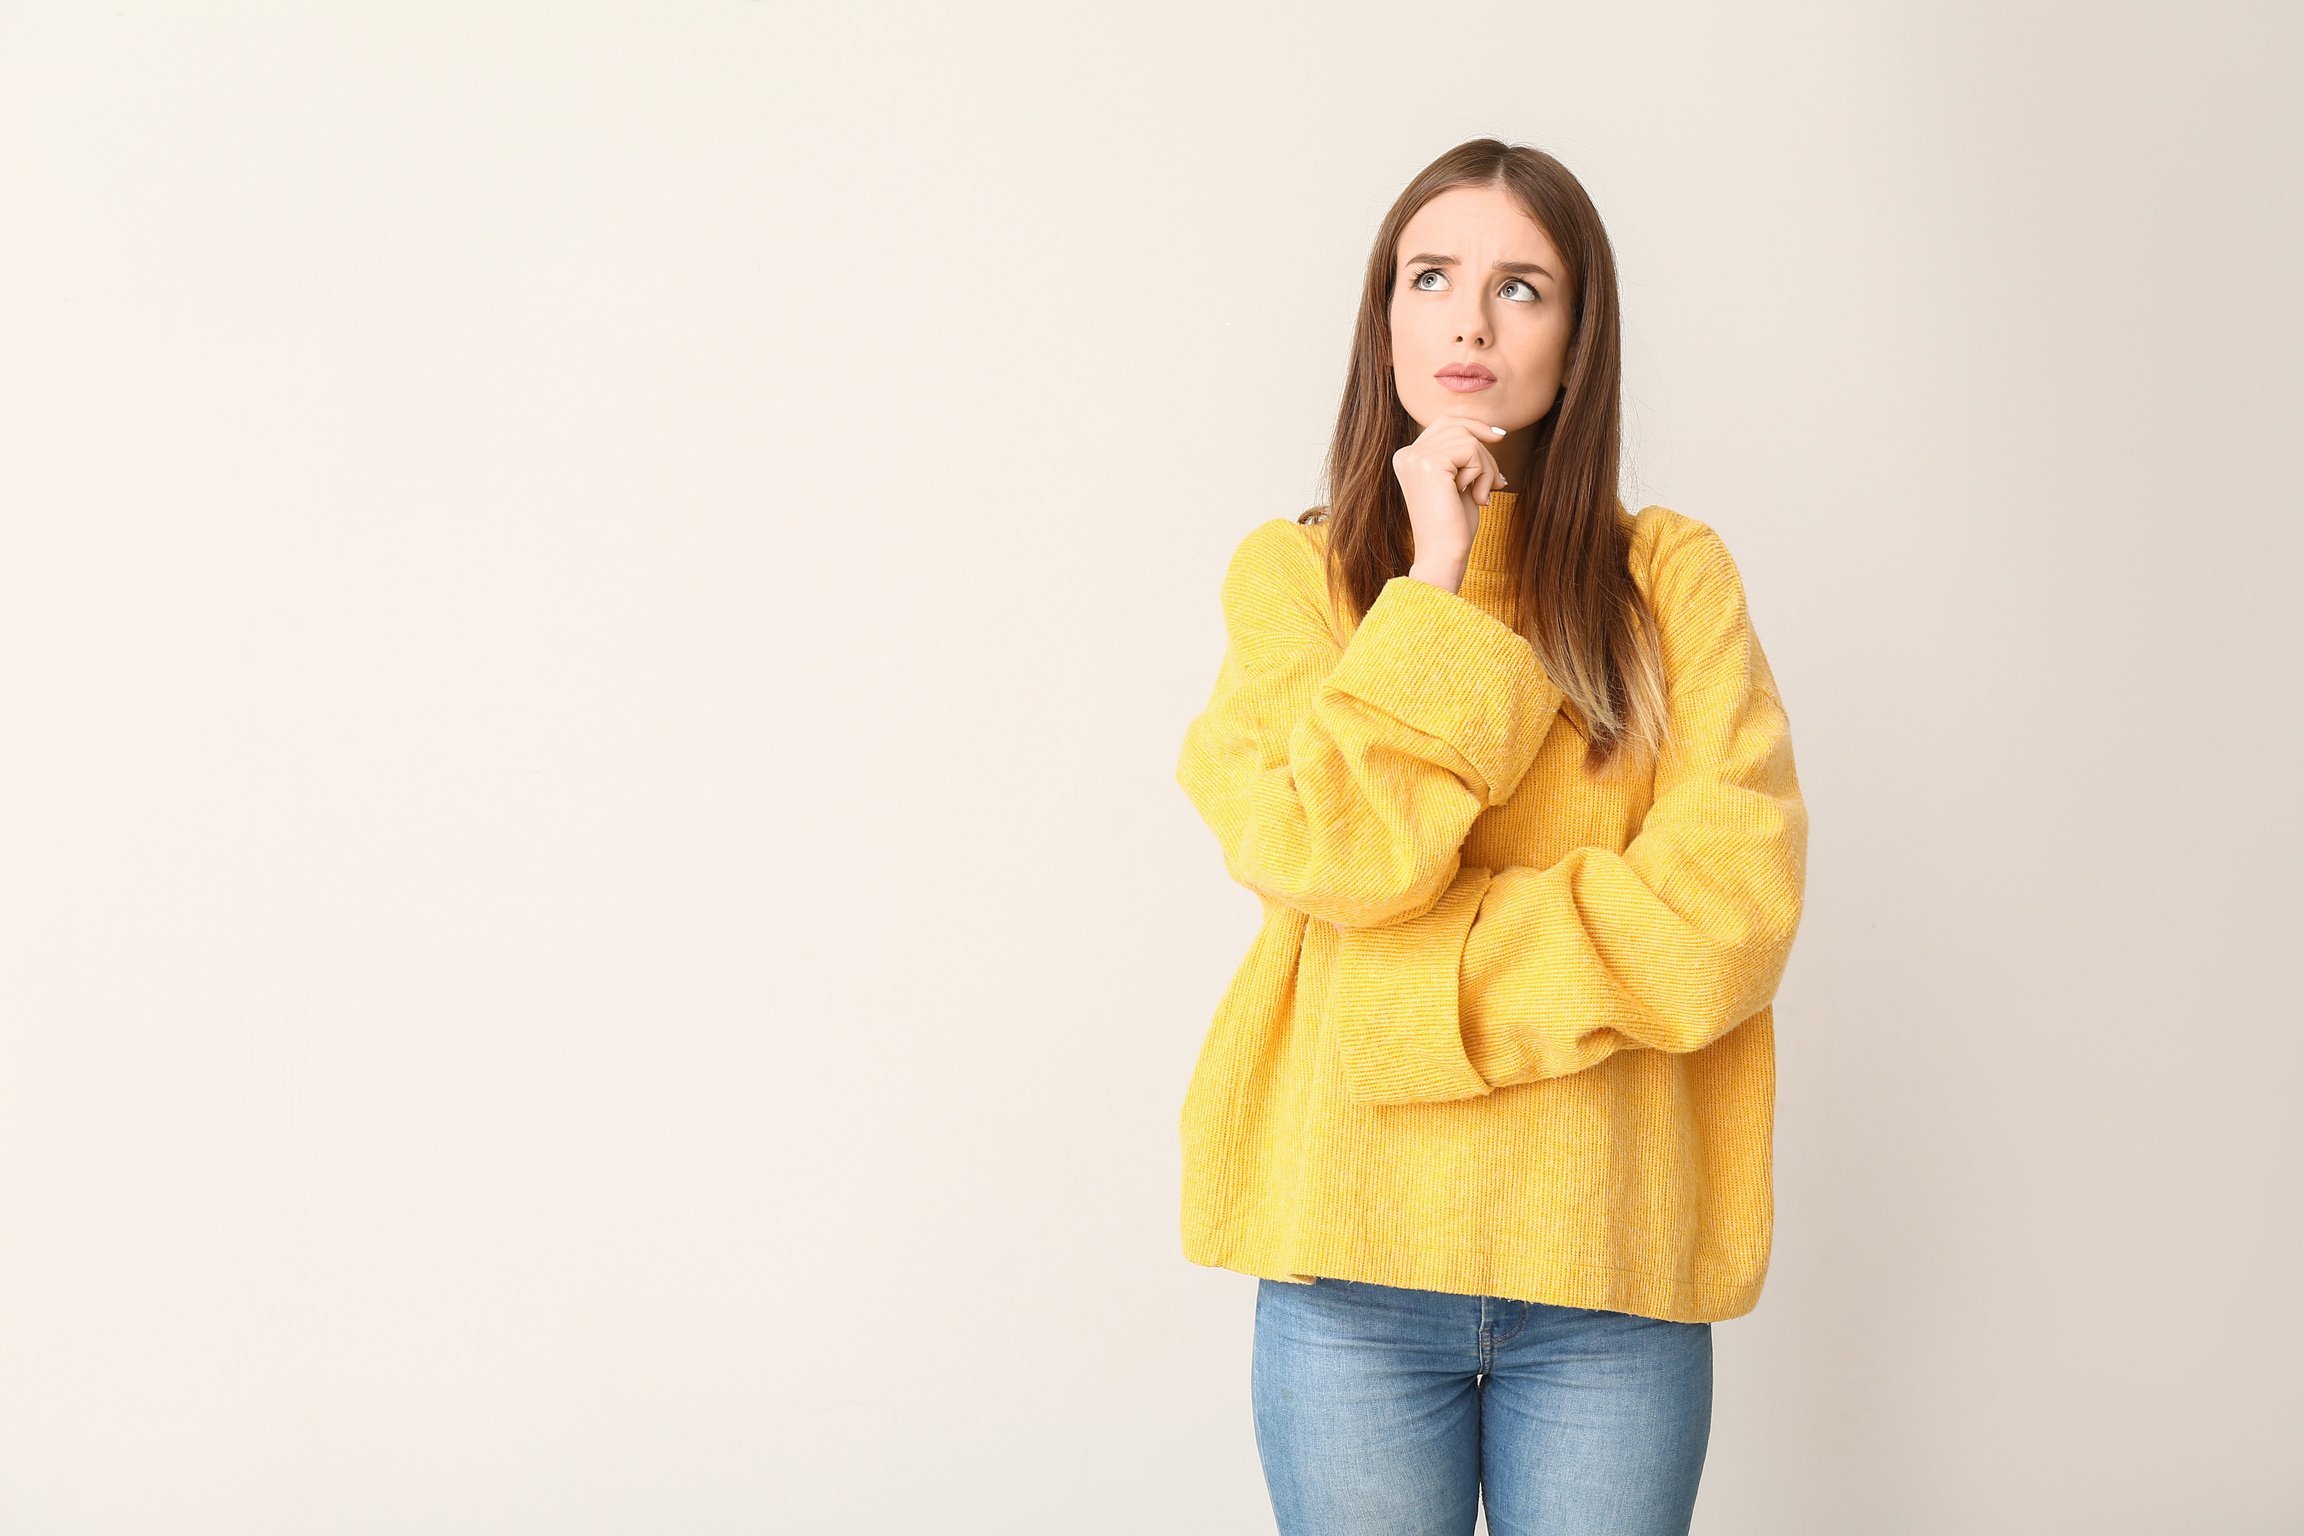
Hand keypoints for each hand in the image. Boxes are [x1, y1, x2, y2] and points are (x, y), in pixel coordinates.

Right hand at [1391, 414, 1509, 584]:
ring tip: (1483, 494)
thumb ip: (1466, 456)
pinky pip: (1471, 450)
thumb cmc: (1453, 526)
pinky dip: (1483, 473)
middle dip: (1485, 452)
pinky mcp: (1429, 463)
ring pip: (1468, 438)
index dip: (1474, 426)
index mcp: (1407, 457)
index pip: (1445, 423)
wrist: (1443, 556)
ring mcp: (1414, 457)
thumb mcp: (1460, 482)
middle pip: (1458, 426)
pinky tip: (1477, 497)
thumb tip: (1494, 432)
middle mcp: (1406, 454)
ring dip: (1486, 466)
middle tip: (1495, 483)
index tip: (1499, 437)